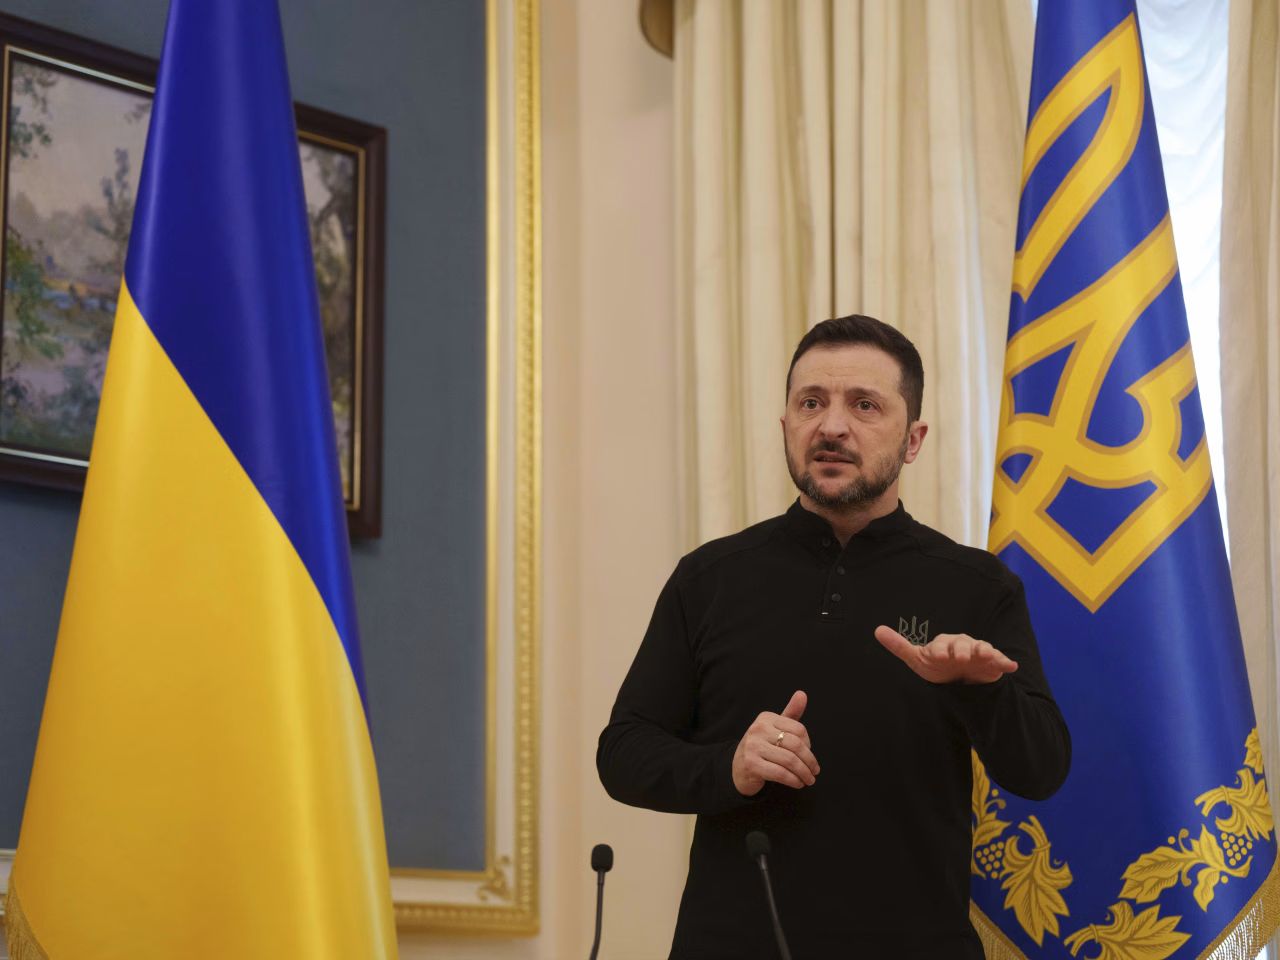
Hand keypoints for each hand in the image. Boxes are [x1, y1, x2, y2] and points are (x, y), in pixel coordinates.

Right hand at [731, 690, 820, 796]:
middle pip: (795, 745)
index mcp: (766, 718)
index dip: (808, 744)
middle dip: (809, 761)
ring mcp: (753, 746)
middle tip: (815, 771)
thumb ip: (791, 713)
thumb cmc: (762, 747)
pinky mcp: (752, 764)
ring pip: (789, 760)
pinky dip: (793, 780)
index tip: (809, 755)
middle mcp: (758, 729)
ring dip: (804, 773)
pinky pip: (780, 773)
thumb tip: (802, 694)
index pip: (798, 729)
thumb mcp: (775, 728)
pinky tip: (797, 783)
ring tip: (809, 779)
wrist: (738, 768)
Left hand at [874, 627, 1017, 684]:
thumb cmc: (936, 666)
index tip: (939, 656)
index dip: (940, 649)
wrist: (958, 680)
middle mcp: (963, 644)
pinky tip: (1011, 666)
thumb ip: (899, 646)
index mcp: (944, 643)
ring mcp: (979, 653)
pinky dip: (1005, 662)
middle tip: (960, 658)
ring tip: (987, 657)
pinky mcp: (992, 663)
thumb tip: (877, 630)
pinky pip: (1000, 660)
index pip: (942, 644)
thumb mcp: (916, 659)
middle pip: (964, 643)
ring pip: (983, 648)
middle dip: (962, 650)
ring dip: (985, 652)